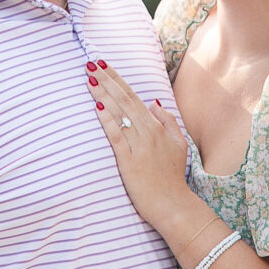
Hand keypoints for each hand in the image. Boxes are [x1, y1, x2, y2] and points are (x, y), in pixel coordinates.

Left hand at [86, 59, 194, 234]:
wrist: (173, 204)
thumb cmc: (172, 177)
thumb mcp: (179, 145)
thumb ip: (168, 121)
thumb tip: (153, 102)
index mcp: (157, 127)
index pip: (134, 97)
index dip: (117, 80)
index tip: (104, 65)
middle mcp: (148, 132)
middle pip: (124, 100)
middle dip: (107, 80)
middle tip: (90, 64)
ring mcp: (138, 146)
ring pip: (119, 114)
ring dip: (103, 95)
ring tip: (89, 79)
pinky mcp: (128, 161)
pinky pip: (116, 136)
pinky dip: (107, 120)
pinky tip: (97, 107)